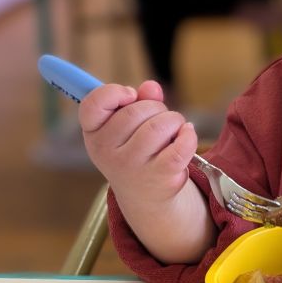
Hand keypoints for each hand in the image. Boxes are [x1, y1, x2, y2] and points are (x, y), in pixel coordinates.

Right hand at [79, 79, 197, 209]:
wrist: (145, 196)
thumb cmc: (135, 151)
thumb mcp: (128, 127)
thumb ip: (138, 101)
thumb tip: (151, 87)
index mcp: (94, 134)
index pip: (92, 104)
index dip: (115, 93)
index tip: (130, 95)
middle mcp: (107, 151)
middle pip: (137, 110)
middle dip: (156, 108)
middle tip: (159, 120)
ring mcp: (132, 165)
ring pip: (161, 125)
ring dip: (175, 121)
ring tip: (173, 131)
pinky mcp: (159, 174)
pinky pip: (181, 144)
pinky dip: (189, 135)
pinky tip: (187, 134)